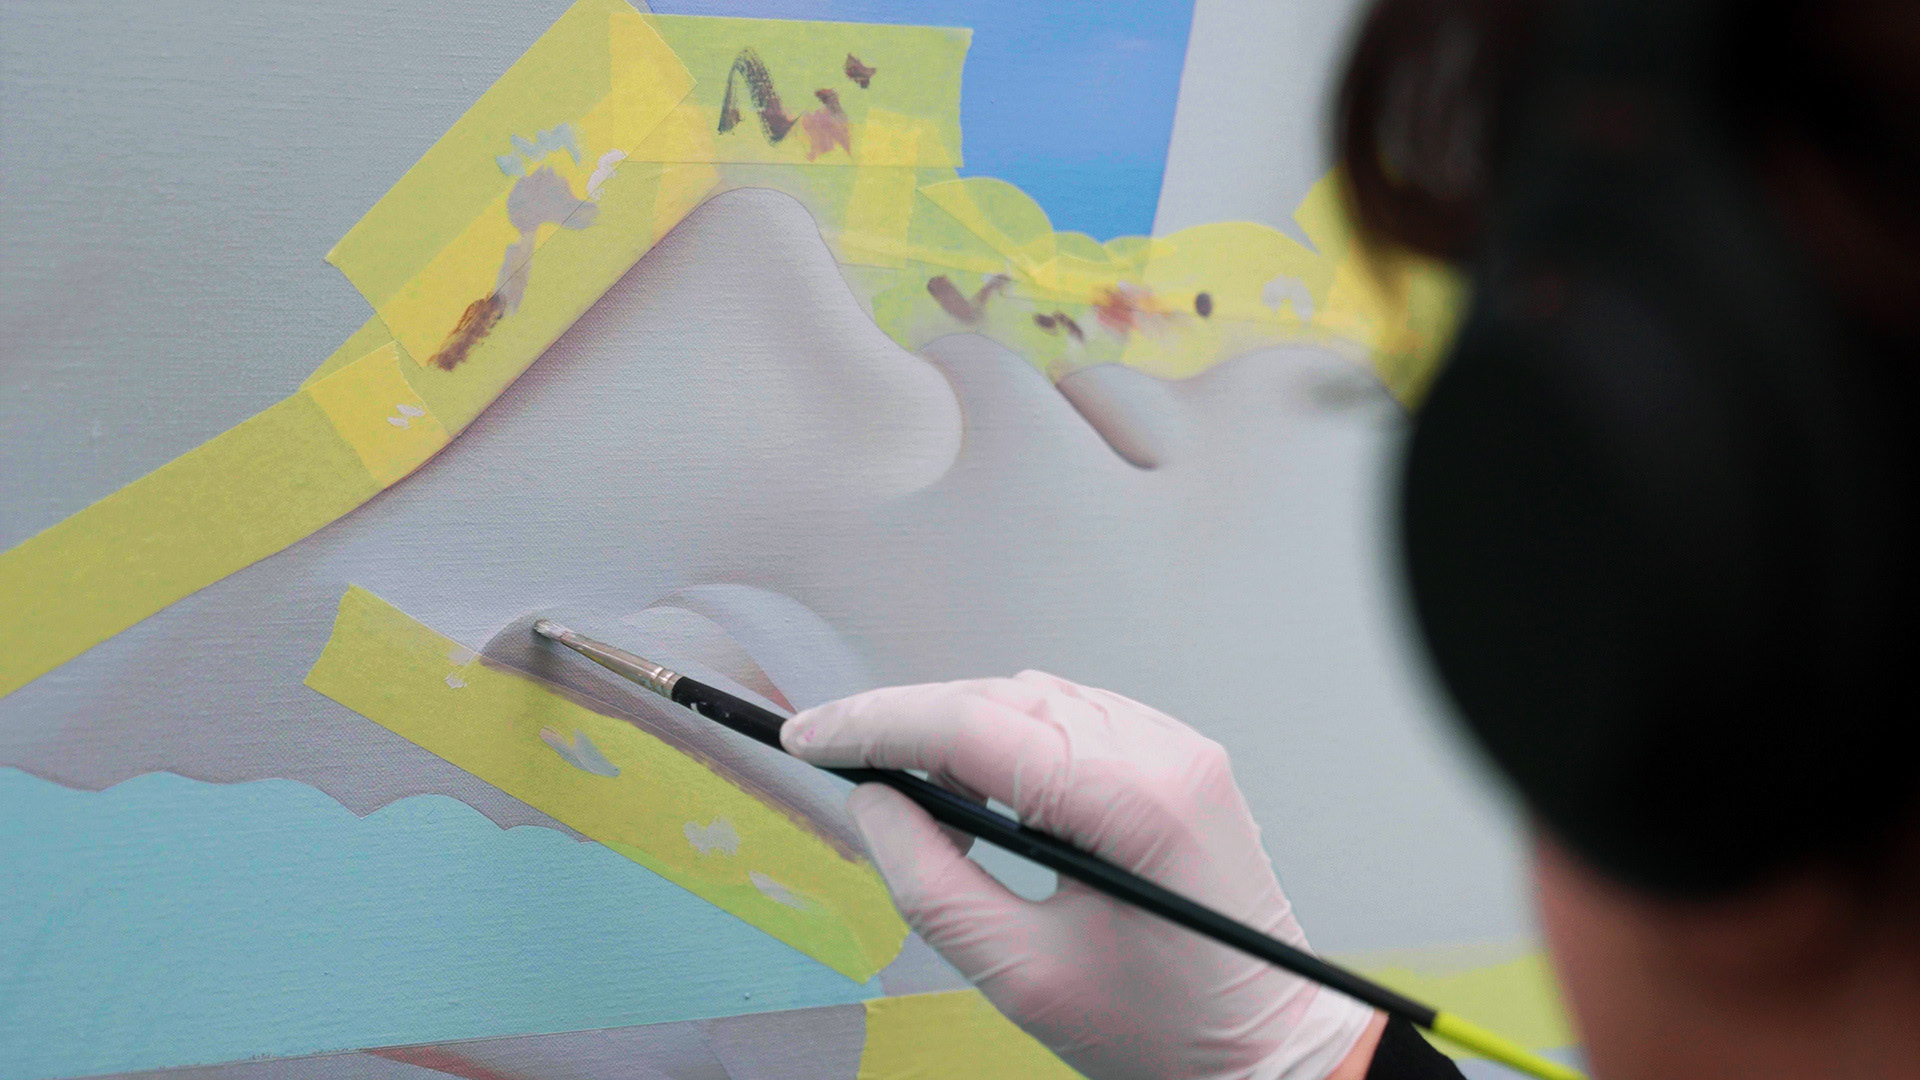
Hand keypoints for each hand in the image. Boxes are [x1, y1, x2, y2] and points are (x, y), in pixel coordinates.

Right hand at [782, 671, 1379, 1079]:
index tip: (809, 734)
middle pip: (998, 700)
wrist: (1268, 1046)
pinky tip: (984, 782)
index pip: (972, 727)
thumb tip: (874, 805)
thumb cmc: (1165, 1030)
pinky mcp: (1181, 759)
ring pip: (1034, 700)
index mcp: (1131, 802)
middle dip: (909, 721)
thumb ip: (931, 883)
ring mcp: (1178, 748)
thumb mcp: (1022, 974)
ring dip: (960, 727)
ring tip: (904, 780)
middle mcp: (1162, 753)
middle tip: (835, 755)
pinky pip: (1077, 717)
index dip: (876, 725)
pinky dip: (1016, 736)